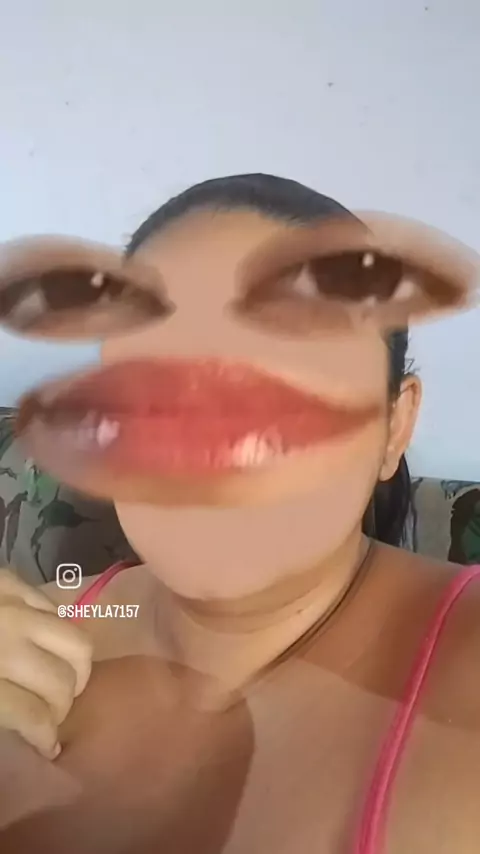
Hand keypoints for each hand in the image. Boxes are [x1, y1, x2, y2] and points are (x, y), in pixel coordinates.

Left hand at [0, 569, 92, 758]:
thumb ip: (2, 709)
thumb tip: (37, 729)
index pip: (34, 715)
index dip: (46, 737)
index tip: (49, 747)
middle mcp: (7, 637)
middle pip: (62, 679)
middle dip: (62, 706)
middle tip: (53, 714)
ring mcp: (13, 603)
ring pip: (77, 641)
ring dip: (75, 668)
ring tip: (60, 677)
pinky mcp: (13, 578)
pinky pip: (56, 608)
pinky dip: (57, 629)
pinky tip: (44, 641)